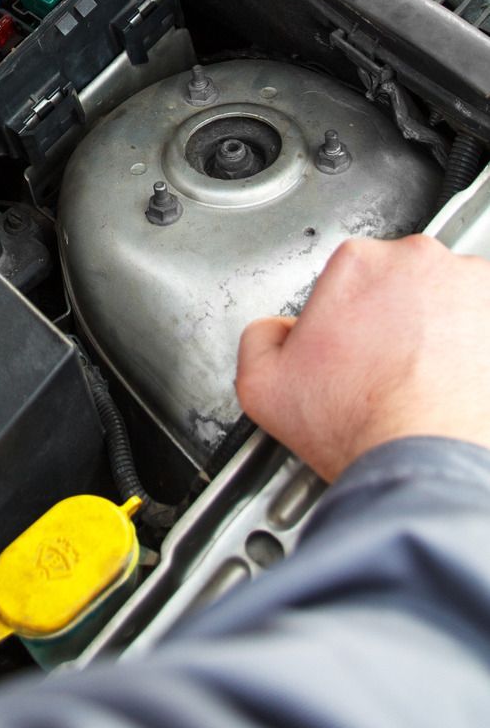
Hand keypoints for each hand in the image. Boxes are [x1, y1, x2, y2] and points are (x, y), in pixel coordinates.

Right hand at [236, 234, 489, 480]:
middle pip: (400, 281)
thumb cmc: (362, 424)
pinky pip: (485, 325)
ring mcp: (475, 287)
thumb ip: (259, 338)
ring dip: (439, 328)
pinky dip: (475, 349)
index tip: (348, 349)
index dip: (343, 317)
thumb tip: (276, 330)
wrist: (431, 465)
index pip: (346, 276)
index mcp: (358, 263)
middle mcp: (420, 261)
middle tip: (383, 367)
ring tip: (425, 378)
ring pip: (449, 299)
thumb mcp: (262, 385)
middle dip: (393, 318)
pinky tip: (456, 382)